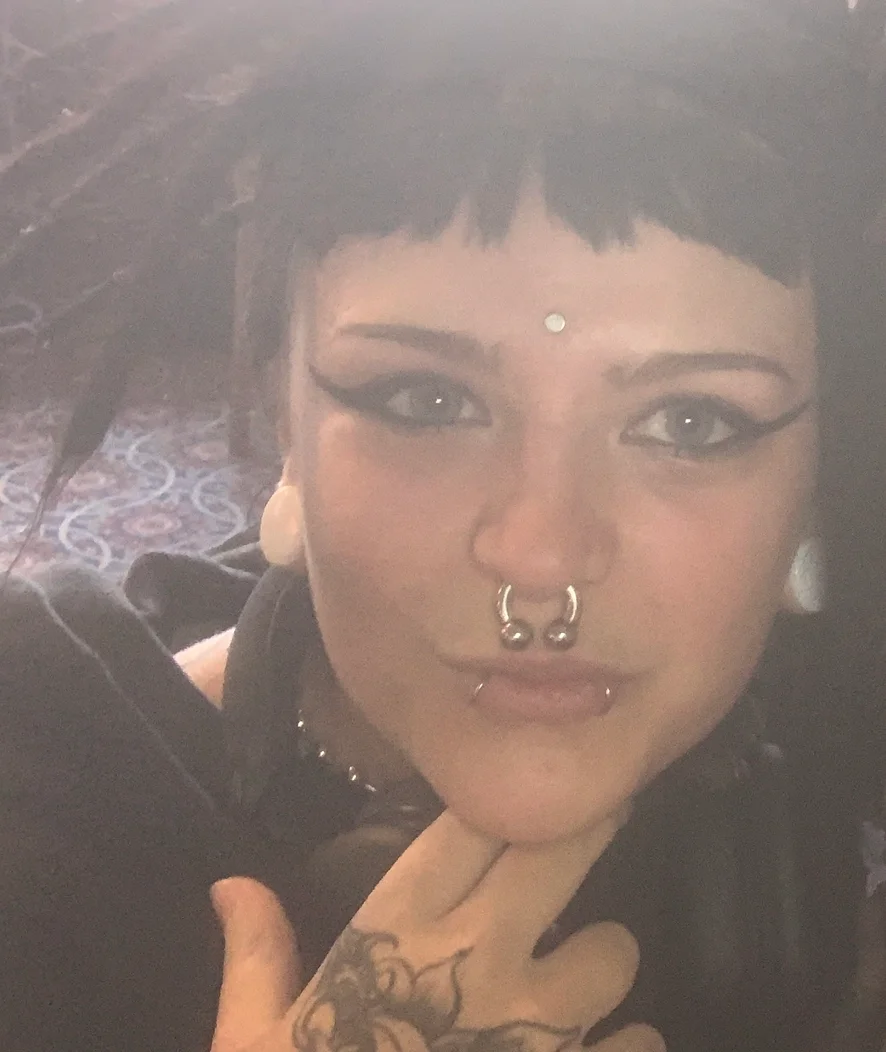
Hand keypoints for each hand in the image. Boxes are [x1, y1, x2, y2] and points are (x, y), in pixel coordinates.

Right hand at [210, 811, 664, 1051]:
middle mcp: (476, 963)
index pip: (468, 825)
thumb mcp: (251, 1045)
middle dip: (587, 830)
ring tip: (579, 982)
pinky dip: (629, 1046)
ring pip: (613, 953)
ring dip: (602, 964)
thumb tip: (233, 883)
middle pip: (557, 856)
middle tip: (603, 818)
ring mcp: (536, 1030)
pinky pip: (640, 1044)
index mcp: (397, 936)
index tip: (534, 787)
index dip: (506, 798)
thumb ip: (256, 956)